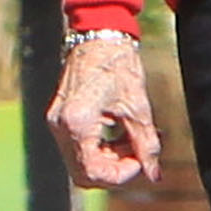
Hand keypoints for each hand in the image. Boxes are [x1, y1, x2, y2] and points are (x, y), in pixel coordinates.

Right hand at [47, 35, 162, 190]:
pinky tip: (120, 135)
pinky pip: (78, 148)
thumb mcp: (138, 107)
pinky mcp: (59, 118)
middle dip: (114, 170)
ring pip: (80, 163)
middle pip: (83, 173)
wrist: (98, 35)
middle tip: (139, 156)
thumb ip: (146, 144)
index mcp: (77, 121)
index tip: (142, 163)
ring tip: (133, 142)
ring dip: (108, 160)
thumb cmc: (119, 64)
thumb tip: (155, 175)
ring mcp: (56, 122)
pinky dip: (100, 149)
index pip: (93, 171)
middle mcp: (60, 125)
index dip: (120, 175)